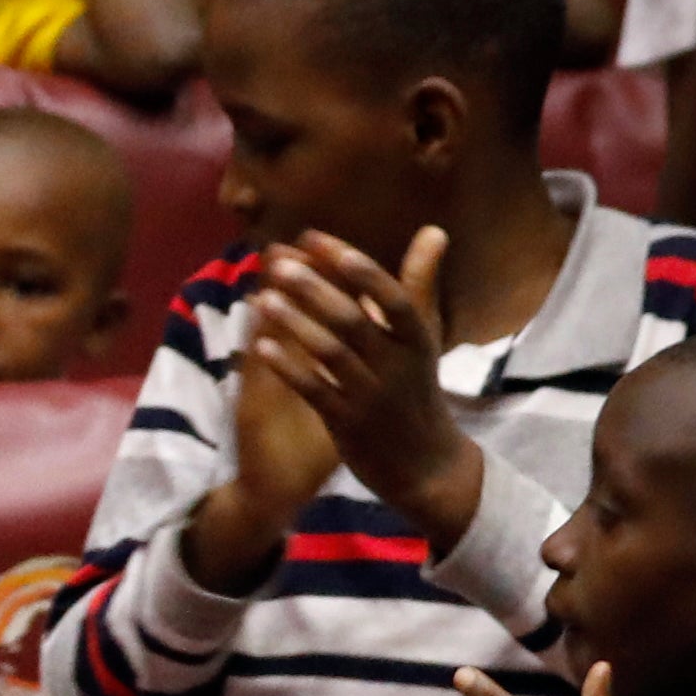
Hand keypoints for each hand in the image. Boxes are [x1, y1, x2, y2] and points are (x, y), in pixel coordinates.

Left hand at [244, 227, 475, 537]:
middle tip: (280, 263)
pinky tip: (261, 345)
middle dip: (316, 289)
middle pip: (353, 321)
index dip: (360, 269)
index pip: (394, 297)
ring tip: (265, 296)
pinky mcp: (346, 423)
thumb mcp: (423, 338)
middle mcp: (398, 366)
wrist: (425, 465)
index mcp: (418, 340)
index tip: (321, 239)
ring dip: (295, 323)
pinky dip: (288, 367)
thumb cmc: (417, 390)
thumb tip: (433, 230)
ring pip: (330, 353)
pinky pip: (314, 390)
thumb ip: (418, 285)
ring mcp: (371, 396)